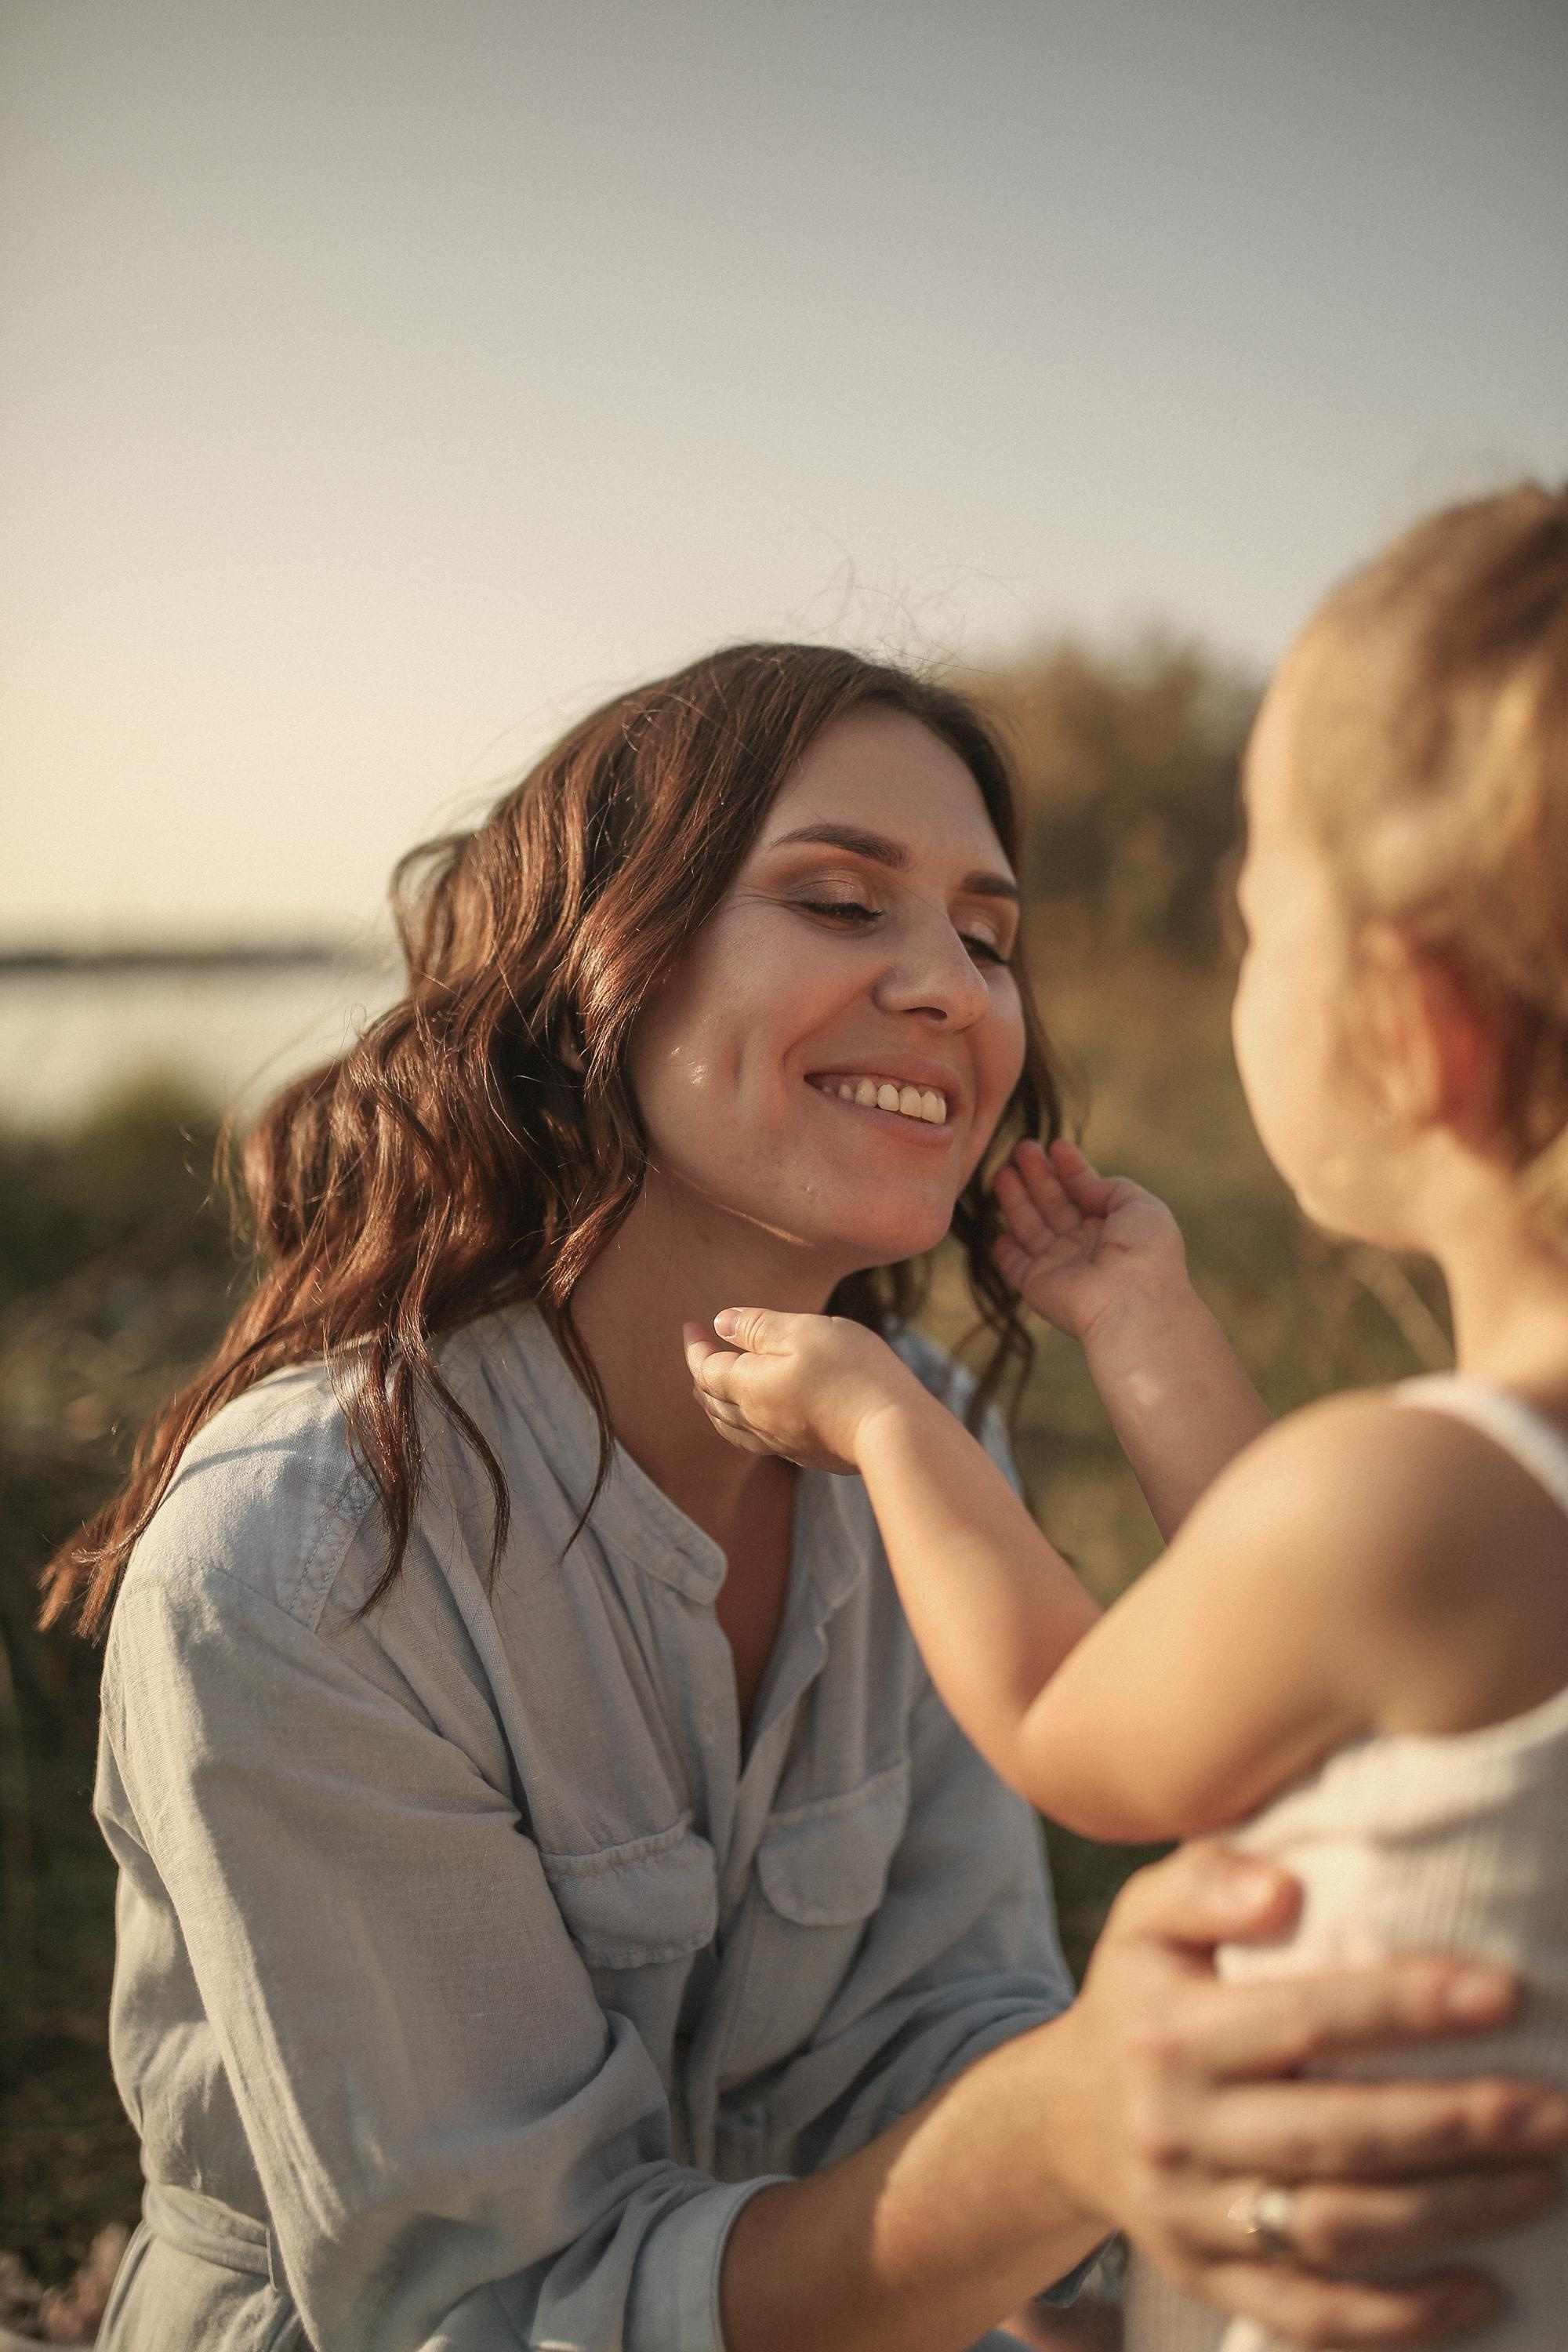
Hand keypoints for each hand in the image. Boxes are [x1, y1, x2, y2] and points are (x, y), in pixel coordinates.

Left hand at [684, 1308, 923, 1473]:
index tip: (691, 1326)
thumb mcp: (804, 1331)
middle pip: (712, 1400)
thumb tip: (720, 1324)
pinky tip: (754, 1419)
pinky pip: (756, 1441)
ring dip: (714, 1404)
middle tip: (700, 1352)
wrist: (894, 1430)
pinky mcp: (806, 1454)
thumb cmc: (851, 1371)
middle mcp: (757, 1420)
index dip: (695, 1346)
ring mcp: (781, 1442)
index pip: (706, 1368)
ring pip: (731, 1426)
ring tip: (712, 1390)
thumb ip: (758, 1326)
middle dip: (700, 1374)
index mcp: (749, 1387)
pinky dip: (740, 1424)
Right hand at [993, 1139, 1187, 1346]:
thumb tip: (1081, 1182)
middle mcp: (1086, 1245)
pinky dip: (1005, 1250)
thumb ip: (1109, 1187)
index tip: (1055, 1144)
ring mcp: (1061, 1266)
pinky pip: (1016, 1265)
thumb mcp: (1140, 1204)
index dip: (1070, 1168)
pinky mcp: (1037, 1284)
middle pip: (1055, 1205)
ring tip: (1002, 1171)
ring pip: (1032, 1228)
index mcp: (1114, 1227)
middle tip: (1022, 1147)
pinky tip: (997, 1231)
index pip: (1086, 1191)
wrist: (1131, 1302)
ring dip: (1017, 1200)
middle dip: (1039, 1176)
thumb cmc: (1143, 1252)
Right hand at [1046, 1843, 1566, 2344]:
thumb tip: (1286, 1890)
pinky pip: (1310, 2317)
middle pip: (1335, 2136)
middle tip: (1556, 2110)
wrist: (1059, 2121)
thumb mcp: (1143, 1918)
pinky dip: (1400, 2317)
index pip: (1302, 2019)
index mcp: (1170, 2033)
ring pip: (1337, 2231)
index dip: (1404, 2007)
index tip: (1503, 1994)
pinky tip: (1480, 2290)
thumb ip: (1207, 1880)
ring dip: (1451, 2212)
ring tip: (1541, 2180)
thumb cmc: (1138, 1997)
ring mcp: (1193, 2217)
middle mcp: (1178, 2129)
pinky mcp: (1210, 2281)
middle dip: (1457, 2124)